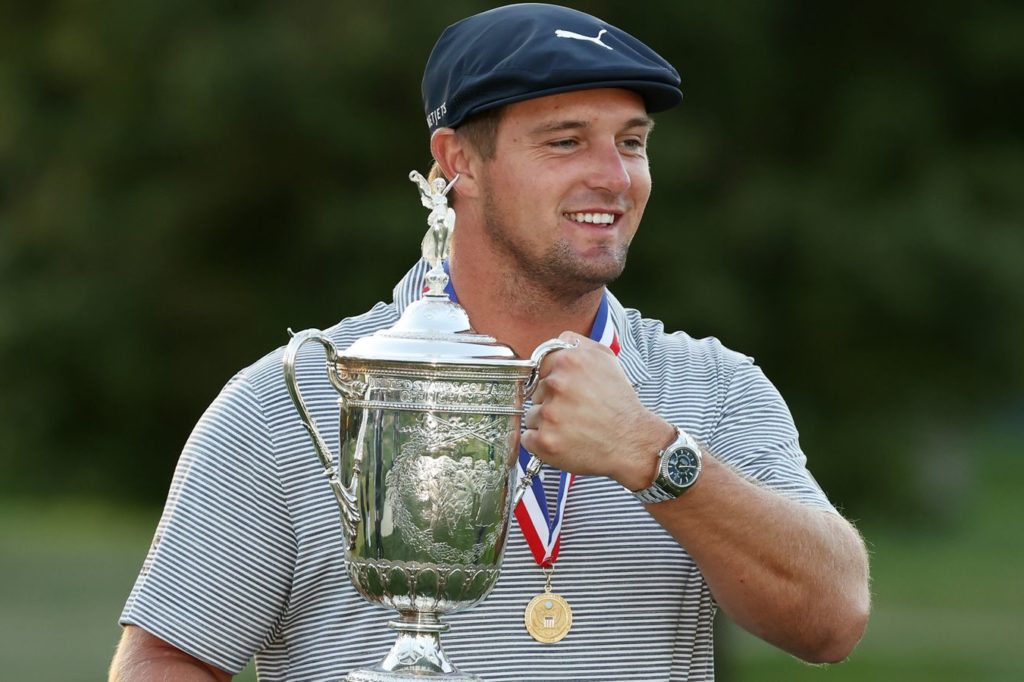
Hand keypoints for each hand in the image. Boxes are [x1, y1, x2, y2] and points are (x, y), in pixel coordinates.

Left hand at [521, 332, 674, 489]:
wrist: (632, 441)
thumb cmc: (619, 402)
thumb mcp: (606, 359)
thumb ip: (577, 343)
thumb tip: (557, 341)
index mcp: (568, 360)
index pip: (539, 366)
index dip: (552, 380)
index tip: (566, 391)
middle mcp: (556, 385)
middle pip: (535, 391)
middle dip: (551, 401)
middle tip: (576, 410)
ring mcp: (549, 414)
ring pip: (532, 415)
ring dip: (547, 423)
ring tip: (573, 427)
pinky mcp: (544, 441)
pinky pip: (528, 438)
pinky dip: (542, 443)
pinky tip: (565, 441)